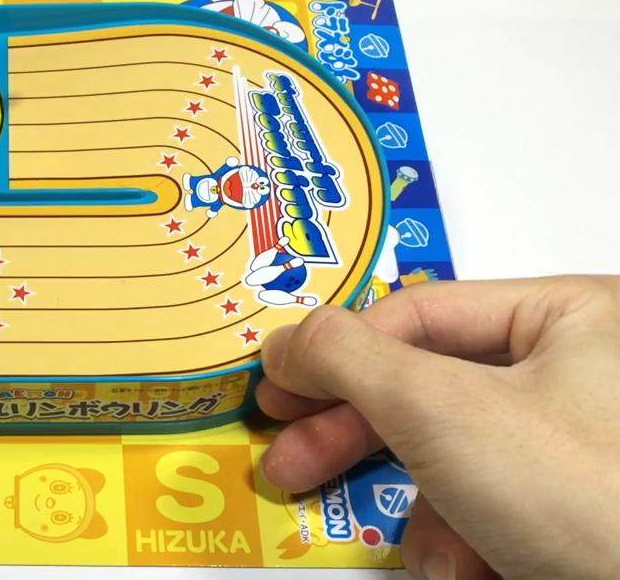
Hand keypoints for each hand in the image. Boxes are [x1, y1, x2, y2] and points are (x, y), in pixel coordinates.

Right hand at [256, 277, 619, 578]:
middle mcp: (584, 371)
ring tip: (439, 559)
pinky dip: (468, 542)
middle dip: (362, 439)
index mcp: (573, 316)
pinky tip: (473, 571)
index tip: (278, 390)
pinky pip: (491, 505)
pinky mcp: (576, 508)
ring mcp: (583, 446)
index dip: (337, 352)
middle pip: (430, 387)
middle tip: (294, 463)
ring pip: (456, 459)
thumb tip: (285, 339)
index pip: (418, 313)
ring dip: (429, 516)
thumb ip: (348, 358)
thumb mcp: (442, 410)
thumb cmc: (589, 498)